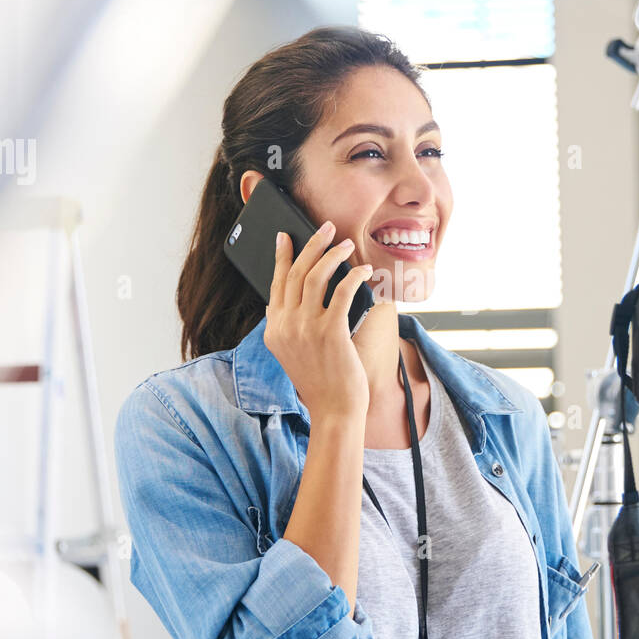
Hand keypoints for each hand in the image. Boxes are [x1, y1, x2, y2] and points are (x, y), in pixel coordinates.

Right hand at [263, 220, 373, 420]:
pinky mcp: (330, 332)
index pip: (275, 283)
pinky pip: (343, 291)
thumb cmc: (321, 381)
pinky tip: (363, 270)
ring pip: (316, 276)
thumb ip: (284, 327)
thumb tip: (277, 302)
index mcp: (274, 330)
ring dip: (333, 254)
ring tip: (346, 243)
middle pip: (295, 272)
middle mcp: (286, 326)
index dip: (281, 256)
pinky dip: (354, 275)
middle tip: (325, 227)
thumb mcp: (291, 353)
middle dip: (311, 244)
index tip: (286, 235)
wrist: (334, 410)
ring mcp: (306, 329)